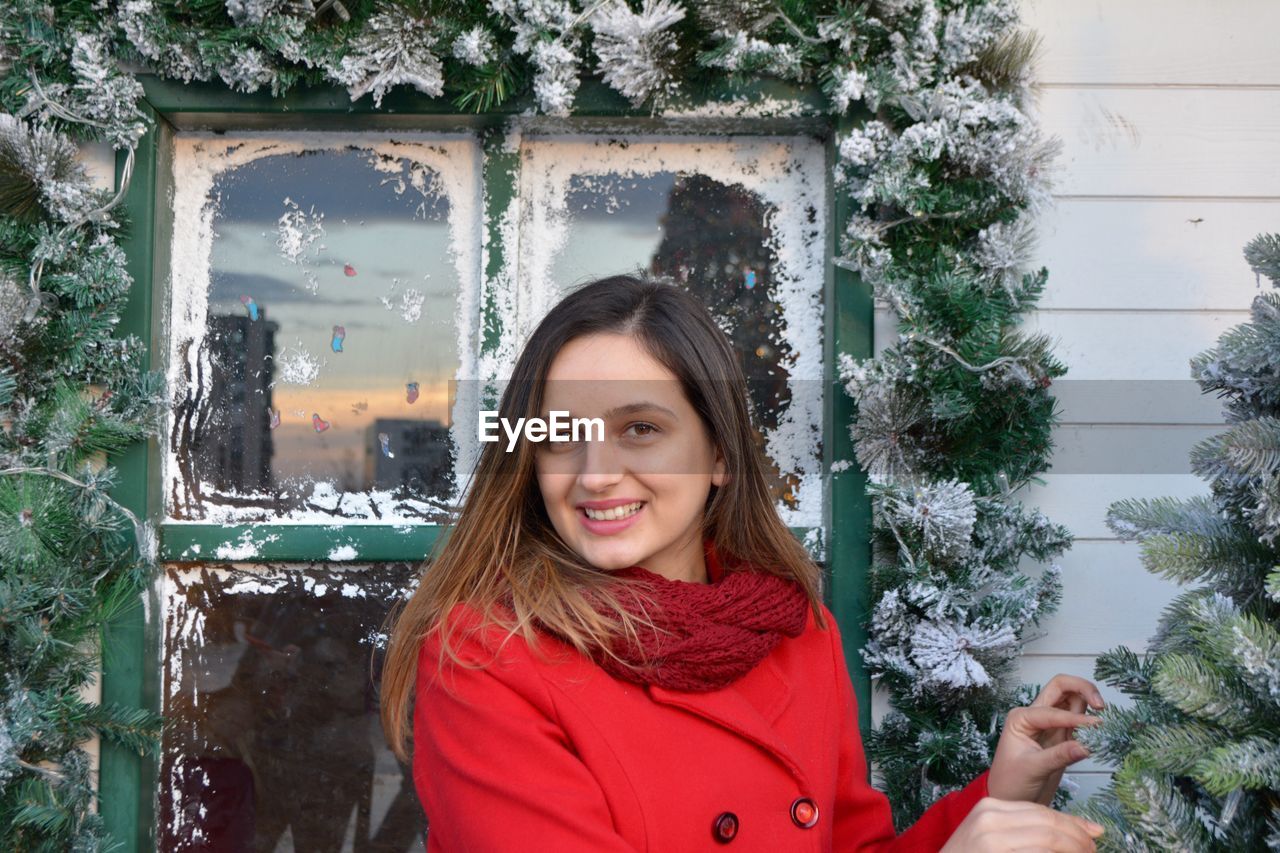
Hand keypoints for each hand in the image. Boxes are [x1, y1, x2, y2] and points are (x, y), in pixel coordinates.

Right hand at [940, 798, 1104, 851]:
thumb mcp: (991, 838)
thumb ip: (1024, 832)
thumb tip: (1076, 832)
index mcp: (988, 807)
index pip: (1040, 810)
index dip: (1071, 822)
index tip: (1092, 833)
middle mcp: (990, 817)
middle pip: (1047, 822)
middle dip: (1077, 837)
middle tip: (1093, 848)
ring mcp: (992, 838)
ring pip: (1048, 839)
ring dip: (1073, 849)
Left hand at [988, 674, 1104, 804]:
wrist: (1010, 799)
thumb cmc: (1011, 783)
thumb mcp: (1033, 769)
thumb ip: (1059, 756)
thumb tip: (1087, 746)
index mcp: (1021, 718)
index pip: (1052, 711)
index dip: (1074, 718)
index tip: (1095, 726)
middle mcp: (1035, 715)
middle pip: (1061, 688)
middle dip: (1082, 688)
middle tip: (1101, 704)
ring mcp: (1050, 725)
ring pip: (1072, 701)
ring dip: (1088, 702)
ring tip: (1102, 716)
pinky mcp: (1062, 737)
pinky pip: (1078, 721)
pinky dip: (1090, 720)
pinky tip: (1099, 730)